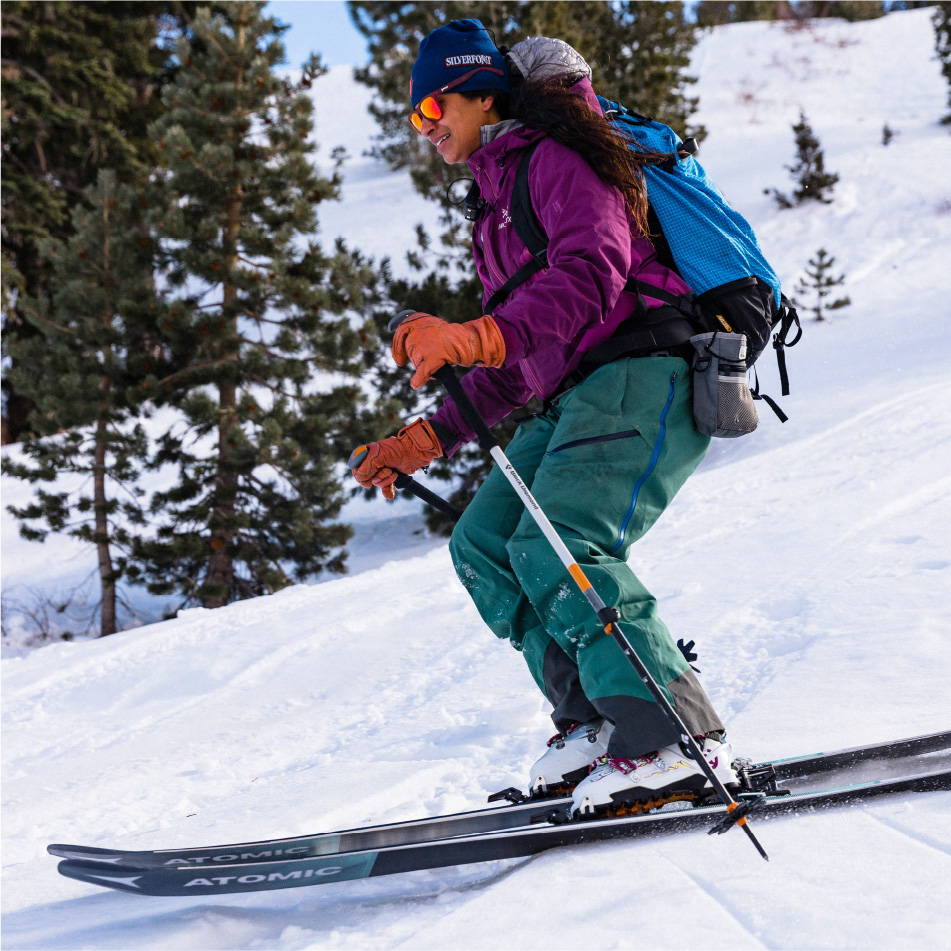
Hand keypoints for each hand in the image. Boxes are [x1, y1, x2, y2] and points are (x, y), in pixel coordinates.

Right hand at [348, 419, 442, 500]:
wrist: (415, 453)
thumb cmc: (397, 450)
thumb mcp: (378, 456)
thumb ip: (366, 467)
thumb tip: (360, 479)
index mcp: (366, 454)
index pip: (356, 469)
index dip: (363, 474)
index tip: (372, 472)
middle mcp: (372, 462)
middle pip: (366, 479)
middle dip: (378, 476)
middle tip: (387, 468)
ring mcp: (381, 470)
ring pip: (376, 483)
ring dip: (386, 480)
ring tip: (394, 472)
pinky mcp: (390, 476)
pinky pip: (384, 488)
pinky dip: (387, 491)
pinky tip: (390, 495)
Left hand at [391, 311, 505, 388]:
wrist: (469, 341)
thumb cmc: (452, 337)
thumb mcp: (433, 329)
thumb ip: (419, 335)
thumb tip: (403, 353)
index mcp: (418, 320)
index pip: (401, 332)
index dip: (397, 347)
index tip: (399, 361)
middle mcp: (418, 330)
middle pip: (410, 350)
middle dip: (418, 359)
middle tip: (433, 358)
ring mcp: (424, 344)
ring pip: (417, 362)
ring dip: (425, 367)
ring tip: (442, 361)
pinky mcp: (432, 357)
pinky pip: (422, 372)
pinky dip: (419, 379)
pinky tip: (416, 384)